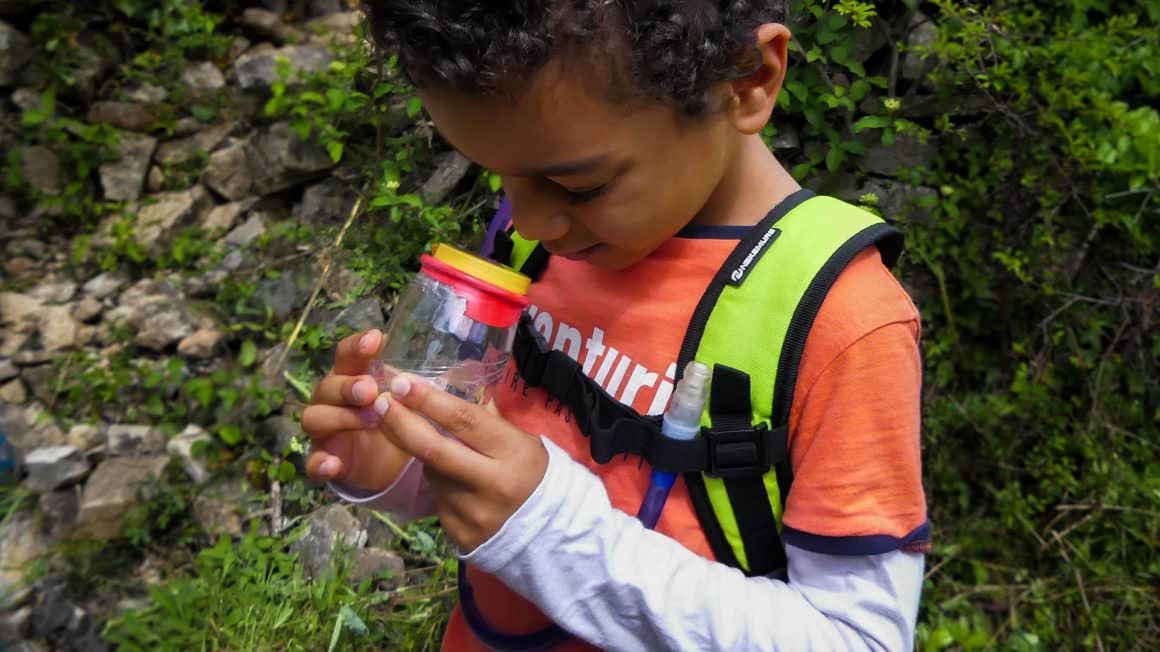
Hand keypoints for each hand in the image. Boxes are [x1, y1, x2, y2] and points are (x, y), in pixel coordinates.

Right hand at [302, 329, 411, 490]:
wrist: (385, 463)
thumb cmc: (393, 418)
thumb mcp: (405, 401)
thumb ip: (414, 384)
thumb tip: (454, 368)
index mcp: (350, 378)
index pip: (347, 355)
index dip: (357, 346)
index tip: (376, 338)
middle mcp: (330, 400)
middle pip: (328, 386)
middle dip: (348, 386)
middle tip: (370, 389)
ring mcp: (323, 430)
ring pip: (315, 418)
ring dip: (341, 418)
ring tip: (371, 421)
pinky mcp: (322, 460)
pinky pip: (312, 462)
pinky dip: (320, 463)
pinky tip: (331, 465)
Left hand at [374, 373, 548, 551]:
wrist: (550, 530)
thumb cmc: (534, 472)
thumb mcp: (522, 440)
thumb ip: (487, 419)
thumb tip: (450, 385)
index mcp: (513, 452)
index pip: (464, 421)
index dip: (428, 400)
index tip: (401, 382)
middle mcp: (492, 484)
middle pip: (433, 448)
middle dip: (401, 422)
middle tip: (380, 401)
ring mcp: (473, 512)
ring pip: (432, 474)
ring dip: (425, 457)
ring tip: (444, 454)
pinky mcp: (460, 533)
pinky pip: (438, 500)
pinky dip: (440, 486)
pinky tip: (457, 487)